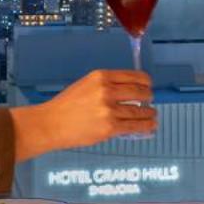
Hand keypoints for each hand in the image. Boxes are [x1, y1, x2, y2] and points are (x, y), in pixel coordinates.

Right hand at [10, 68, 155, 157]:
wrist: (50, 123)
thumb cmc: (65, 106)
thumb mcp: (86, 85)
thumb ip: (107, 86)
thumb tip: (129, 92)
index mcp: (101, 77)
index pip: (134, 76)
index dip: (145, 82)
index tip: (148, 85)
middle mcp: (107, 90)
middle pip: (140, 92)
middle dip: (149, 97)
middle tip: (150, 101)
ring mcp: (109, 110)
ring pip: (140, 111)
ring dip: (150, 114)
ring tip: (152, 115)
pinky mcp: (109, 127)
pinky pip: (134, 126)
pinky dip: (146, 126)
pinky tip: (150, 126)